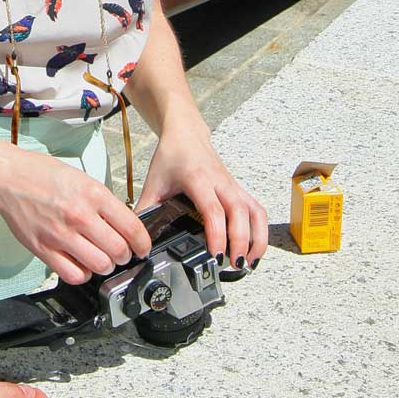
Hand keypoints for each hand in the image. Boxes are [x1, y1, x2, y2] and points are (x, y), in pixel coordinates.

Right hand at [0, 144, 151, 285]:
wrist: (8, 177)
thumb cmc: (41, 174)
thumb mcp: (81, 178)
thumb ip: (102, 202)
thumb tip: (121, 224)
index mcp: (93, 194)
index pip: (132, 227)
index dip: (143, 243)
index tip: (142, 248)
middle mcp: (80, 215)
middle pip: (118, 251)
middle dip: (124, 255)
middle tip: (121, 253)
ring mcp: (61, 235)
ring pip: (99, 265)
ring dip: (105, 266)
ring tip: (100, 258)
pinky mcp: (44, 249)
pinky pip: (73, 275)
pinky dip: (82, 274)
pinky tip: (81, 264)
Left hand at [136, 124, 267, 268]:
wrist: (185, 133)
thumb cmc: (172, 155)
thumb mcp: (153, 183)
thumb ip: (145, 210)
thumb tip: (138, 237)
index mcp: (198, 179)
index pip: (213, 210)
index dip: (217, 234)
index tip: (216, 255)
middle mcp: (220, 182)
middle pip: (239, 212)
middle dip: (240, 241)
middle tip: (234, 265)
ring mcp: (232, 185)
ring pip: (254, 212)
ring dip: (256, 238)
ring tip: (249, 262)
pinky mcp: (239, 189)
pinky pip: (257, 210)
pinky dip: (260, 230)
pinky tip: (255, 248)